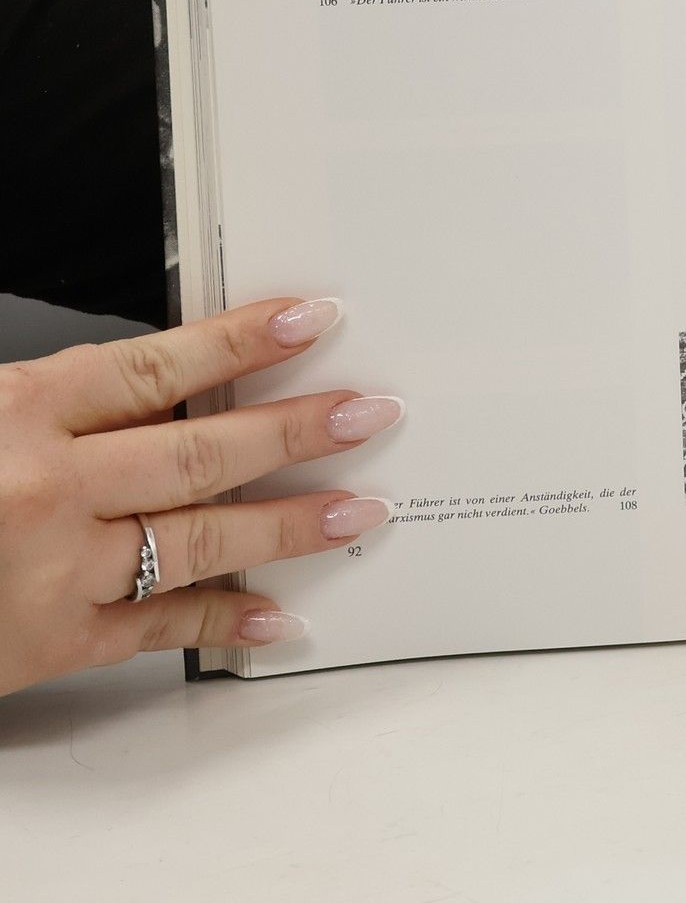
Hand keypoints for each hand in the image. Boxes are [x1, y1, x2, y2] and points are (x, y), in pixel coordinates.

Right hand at [0, 298, 399, 696]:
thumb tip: (169, 381)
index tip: (312, 320)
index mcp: (16, 414)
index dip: (243, 341)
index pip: (157, 366)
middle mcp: (44, 489)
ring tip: (358, 507)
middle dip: (297, 429)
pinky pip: (156, 627)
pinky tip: (281, 616)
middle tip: (370, 411)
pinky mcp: (47, 643)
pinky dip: (223, 622)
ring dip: (290, 524)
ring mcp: (52, 570)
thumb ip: (57, 399)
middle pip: (200, 451)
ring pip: (199, 538)